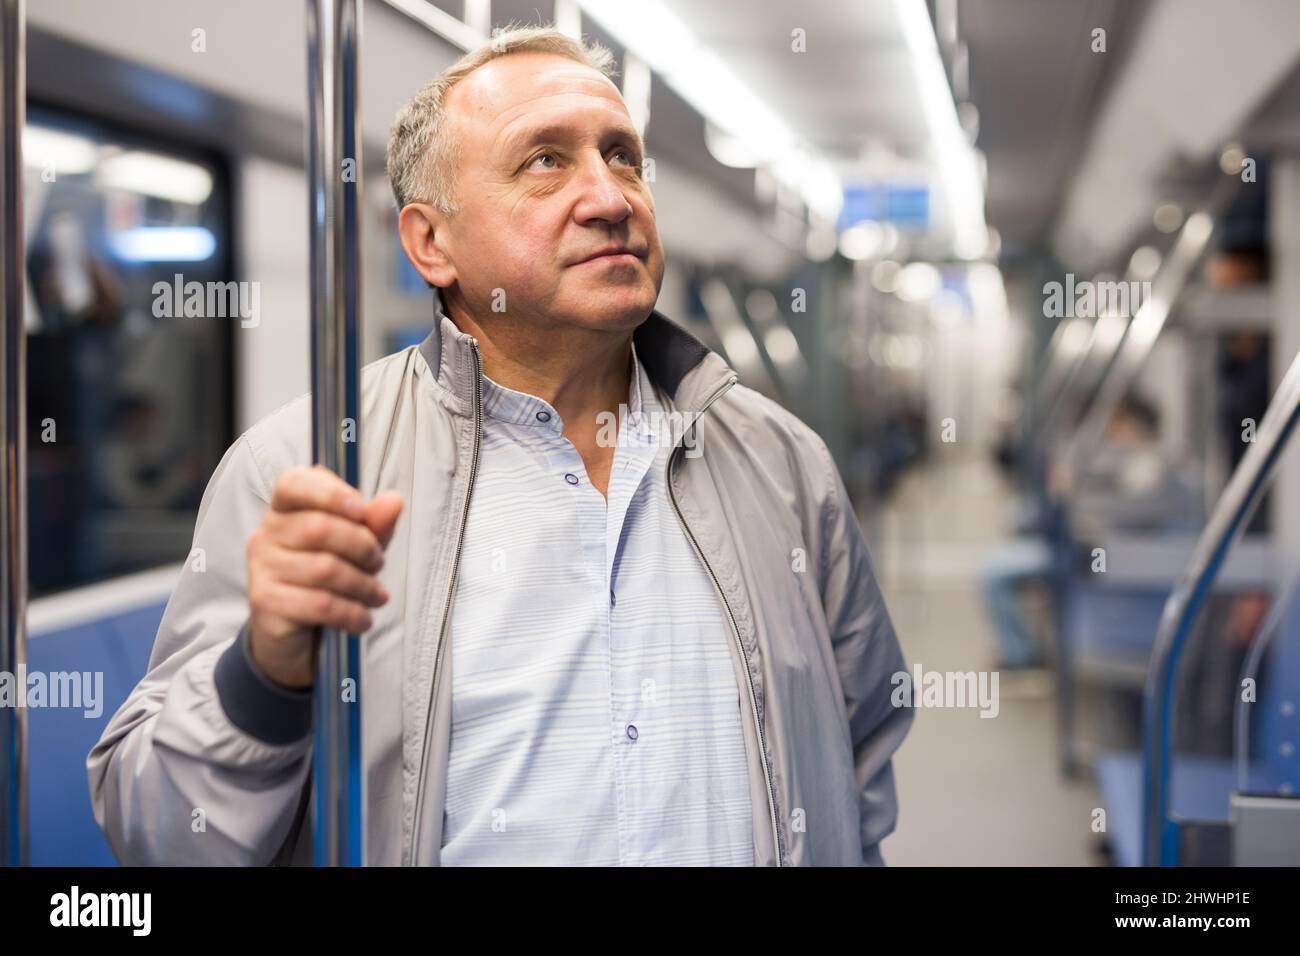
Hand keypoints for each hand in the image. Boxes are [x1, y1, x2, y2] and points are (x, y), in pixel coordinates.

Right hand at [246, 465, 403, 688]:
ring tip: (376, 596)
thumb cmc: (324, 580)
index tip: (361, 510)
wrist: (290, 635)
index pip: (294, 484)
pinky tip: (362, 620)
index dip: (330, 492)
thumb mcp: (355, 547)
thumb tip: (394, 501)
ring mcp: (262, 570)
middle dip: (362, 546)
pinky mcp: (267, 604)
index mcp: (284, 510)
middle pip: (319, 528)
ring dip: (363, 585)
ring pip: (325, 569)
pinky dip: (352, 613)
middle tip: (378, 563)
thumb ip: (373, 523)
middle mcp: (266, 535)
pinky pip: (321, 604)